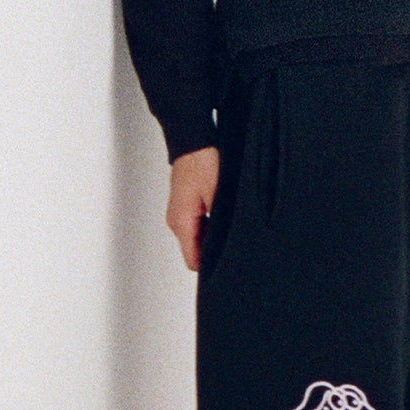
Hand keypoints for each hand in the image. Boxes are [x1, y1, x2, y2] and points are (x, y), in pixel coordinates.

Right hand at [168, 145, 219, 270]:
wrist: (193, 142)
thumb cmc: (202, 162)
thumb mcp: (217, 195)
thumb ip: (220, 223)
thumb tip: (229, 243)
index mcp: (181, 222)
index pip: (193, 260)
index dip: (210, 266)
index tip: (227, 264)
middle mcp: (176, 221)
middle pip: (195, 251)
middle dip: (213, 250)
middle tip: (233, 243)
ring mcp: (179, 214)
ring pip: (196, 238)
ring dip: (211, 236)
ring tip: (228, 225)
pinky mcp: (184, 207)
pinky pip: (196, 225)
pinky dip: (208, 225)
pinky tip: (220, 214)